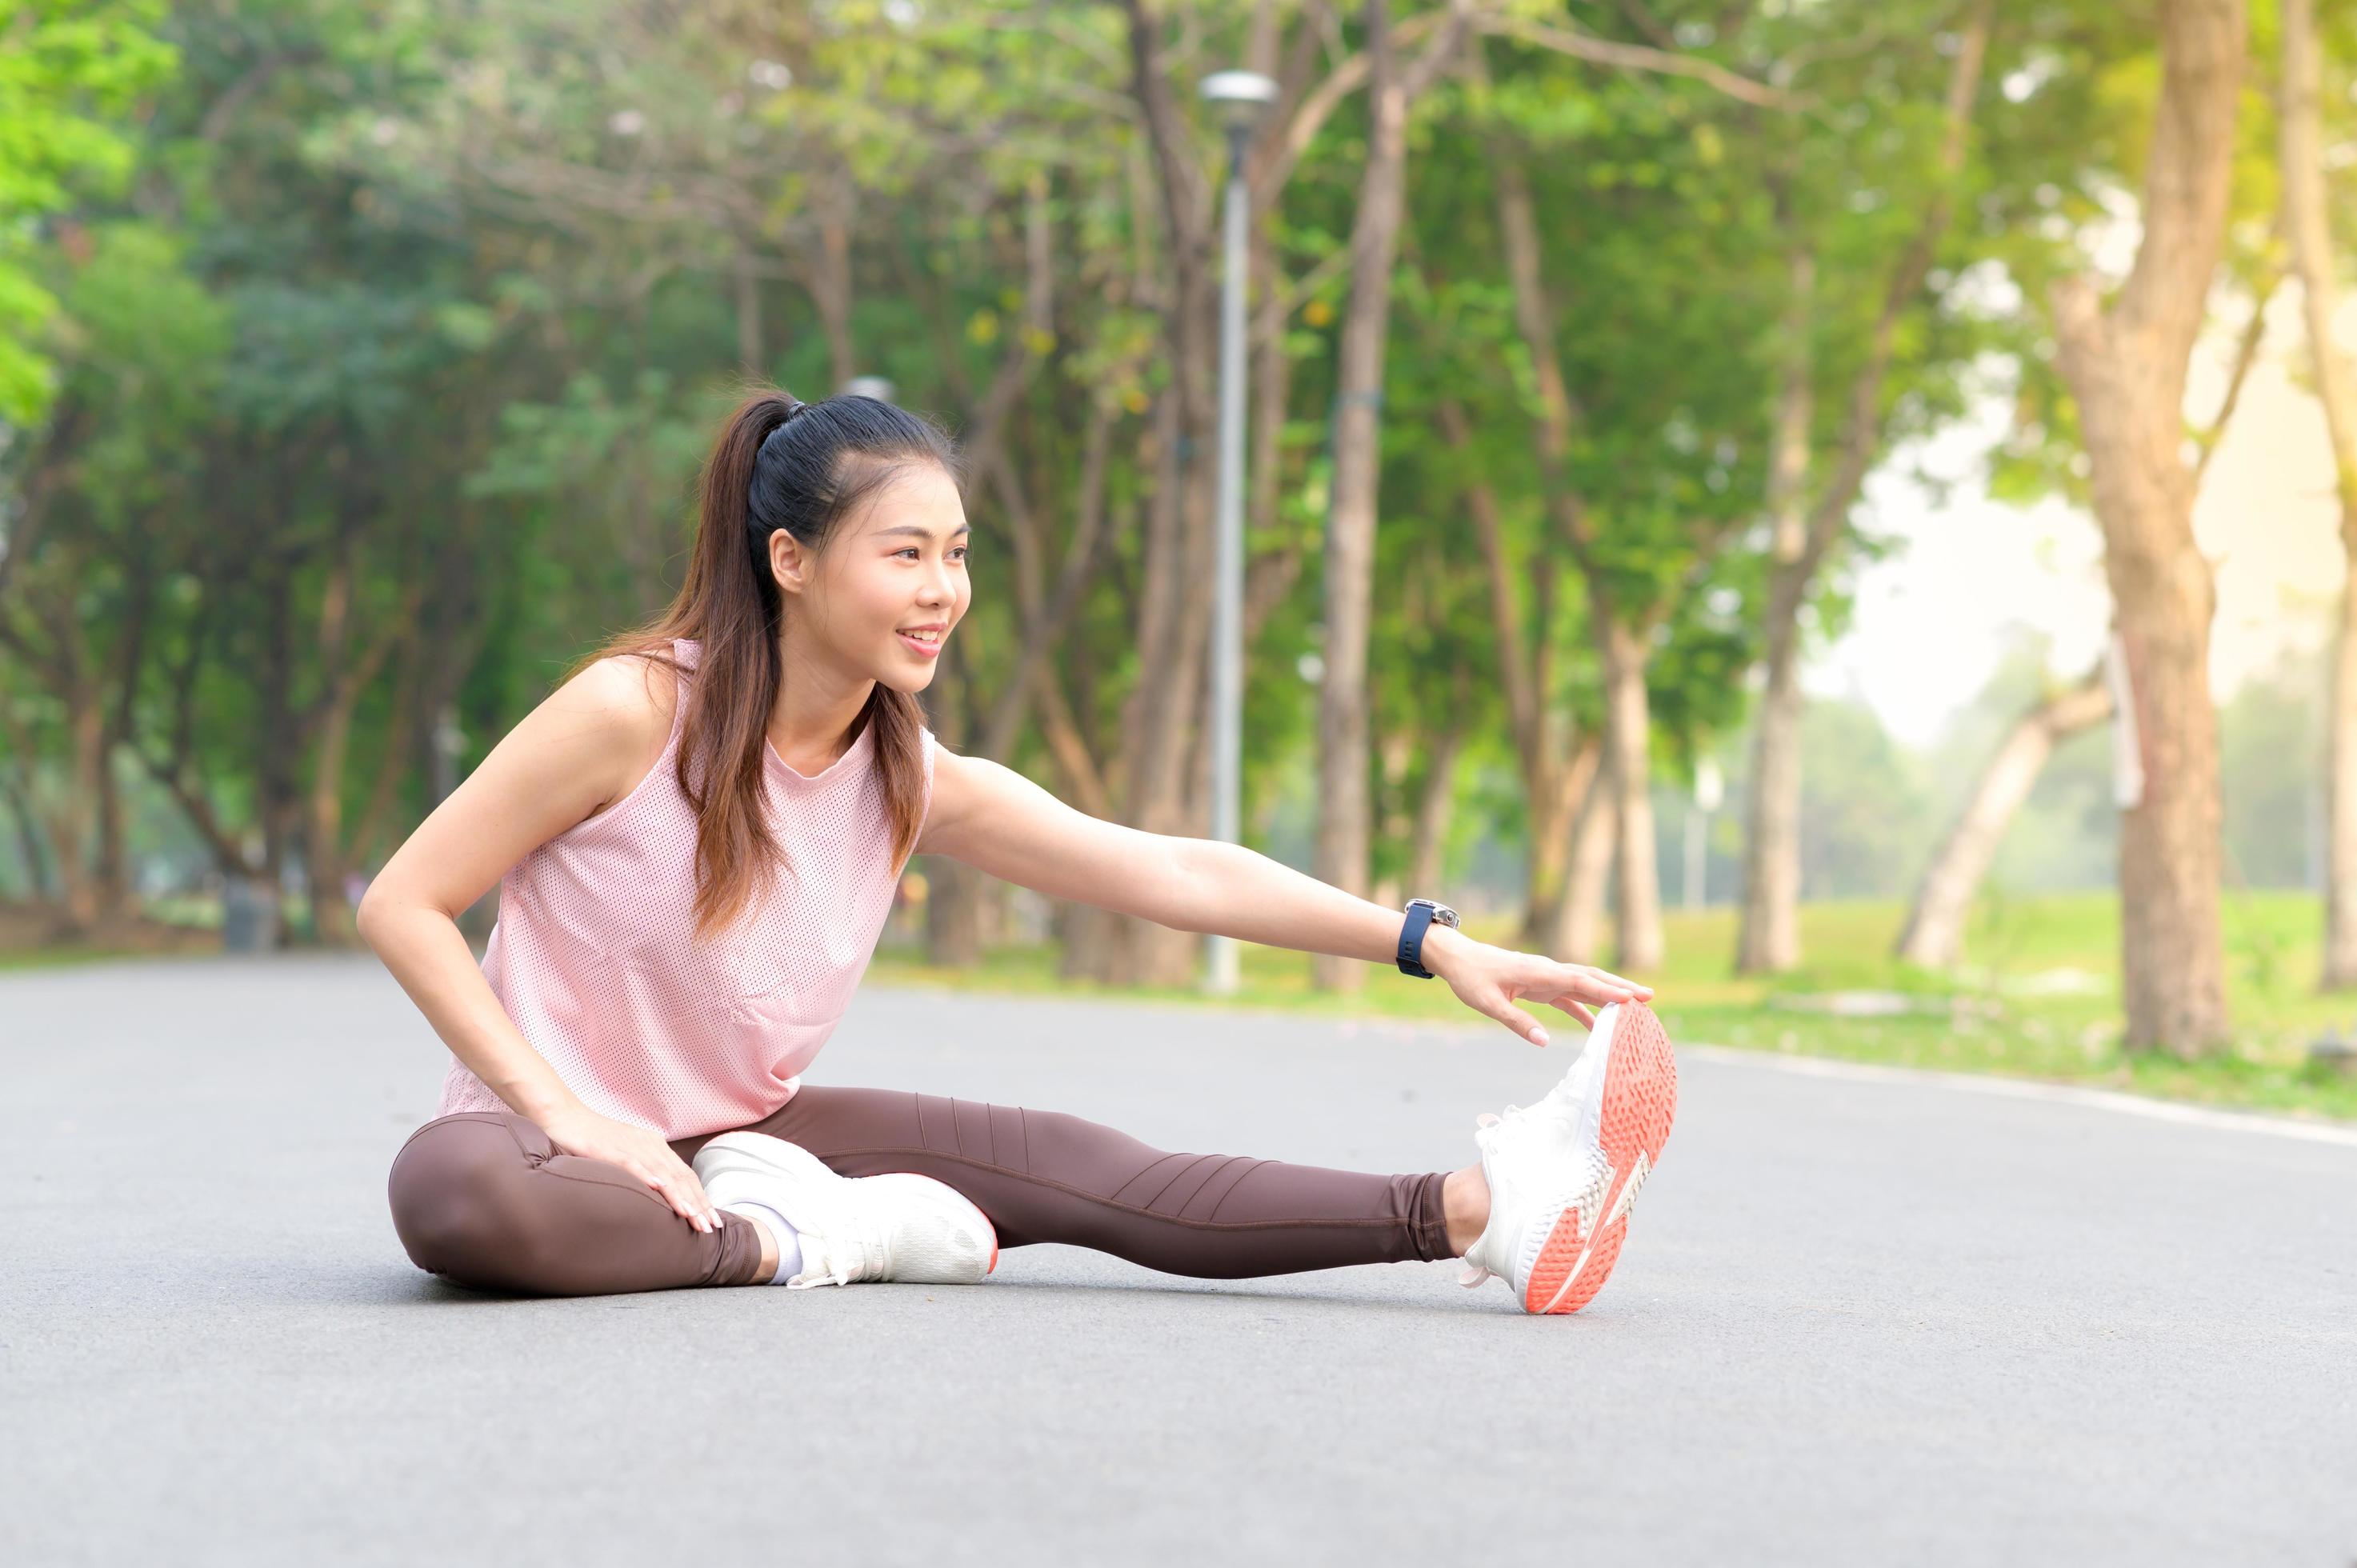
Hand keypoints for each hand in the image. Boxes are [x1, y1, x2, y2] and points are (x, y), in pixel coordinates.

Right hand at [539, 1102, 721, 1232]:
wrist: (565, 1116)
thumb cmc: (595, 1140)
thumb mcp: (627, 1155)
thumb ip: (645, 1170)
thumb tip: (661, 1196)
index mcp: (655, 1146)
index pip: (685, 1175)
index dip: (701, 1198)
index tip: (713, 1220)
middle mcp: (648, 1144)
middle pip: (679, 1176)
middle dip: (697, 1203)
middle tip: (710, 1226)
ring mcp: (629, 1146)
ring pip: (660, 1172)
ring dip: (678, 1195)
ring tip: (692, 1215)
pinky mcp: (608, 1148)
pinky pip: (630, 1163)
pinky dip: (645, 1175)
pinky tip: (657, 1187)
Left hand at [1420, 925, 1653, 1046]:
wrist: (1459, 958)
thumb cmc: (1472, 979)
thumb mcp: (1488, 1004)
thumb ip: (1516, 1022)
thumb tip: (1544, 1042)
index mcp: (1538, 973)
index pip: (1578, 981)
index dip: (1605, 990)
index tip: (1630, 998)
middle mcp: (1548, 971)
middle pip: (1591, 977)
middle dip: (1620, 986)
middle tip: (1649, 997)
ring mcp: (1548, 977)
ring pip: (1586, 984)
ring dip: (1610, 994)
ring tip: (1638, 1007)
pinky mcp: (1543, 985)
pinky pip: (1571, 997)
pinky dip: (1588, 1009)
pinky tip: (1600, 1027)